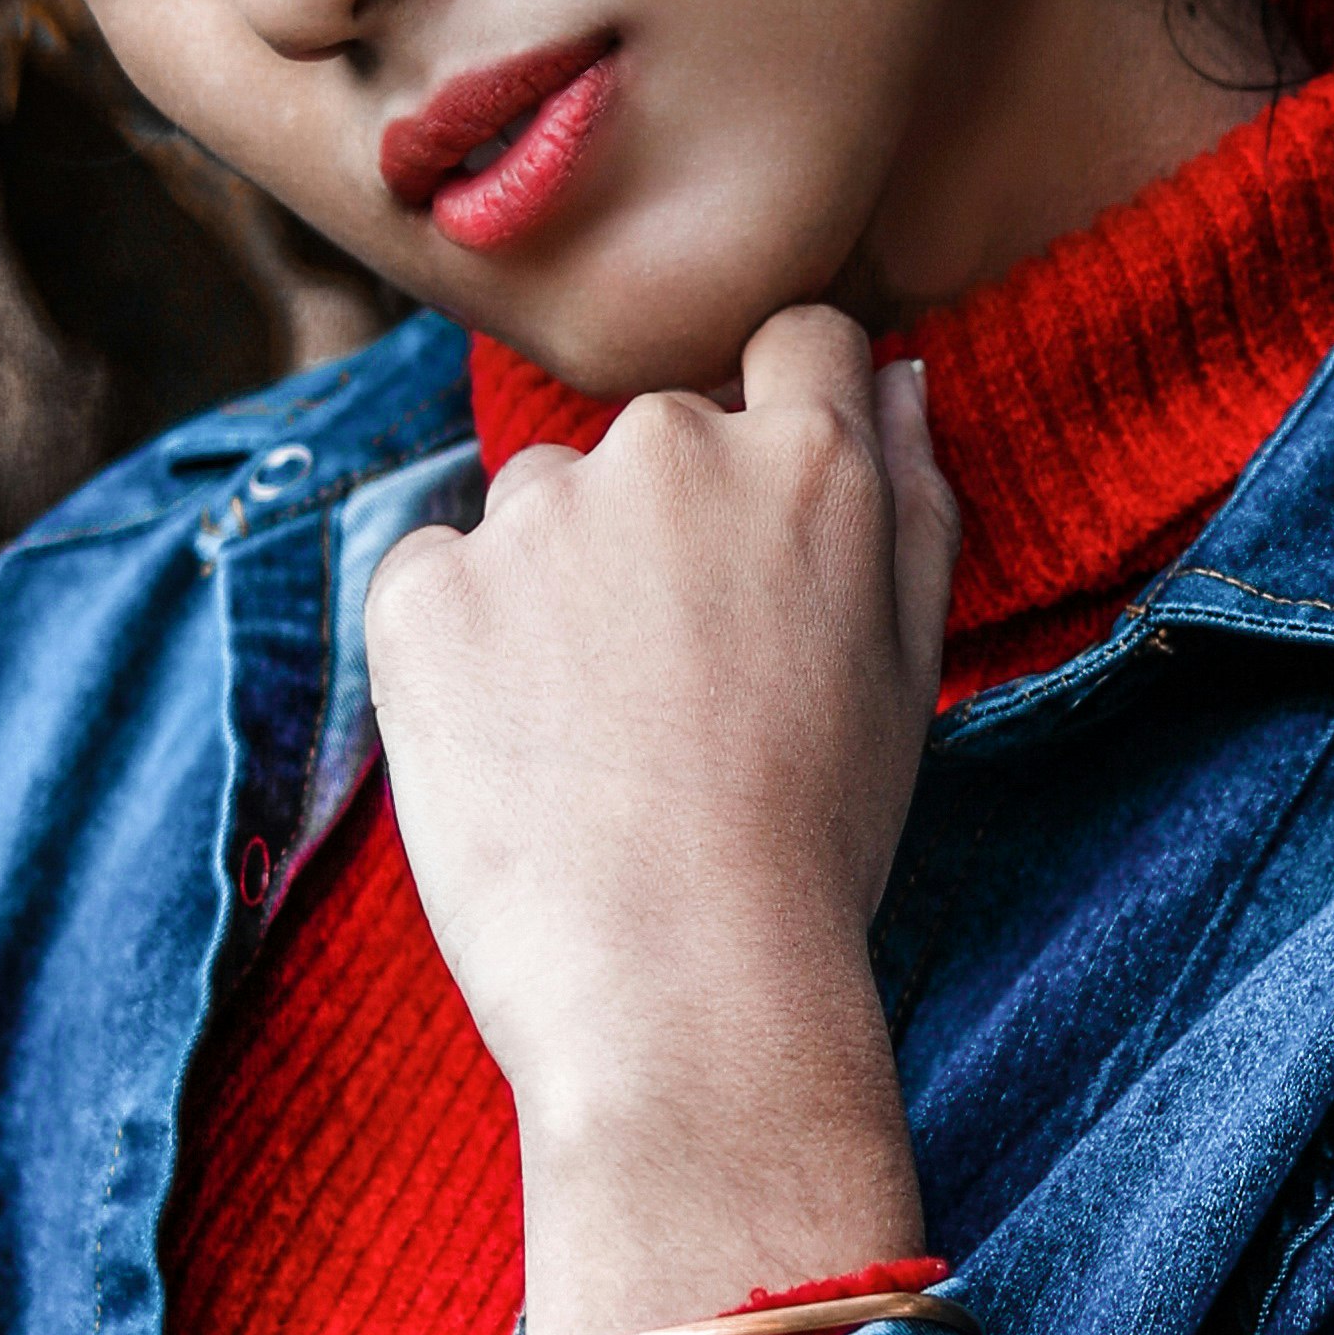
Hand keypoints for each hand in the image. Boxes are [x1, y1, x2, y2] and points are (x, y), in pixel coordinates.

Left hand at [361, 313, 960, 1334]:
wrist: (679, 990)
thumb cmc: (814, 849)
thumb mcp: (907, 669)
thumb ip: (913, 500)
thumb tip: (896, 375)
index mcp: (808, 461)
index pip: (795, 344)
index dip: (778, 423)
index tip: (750, 536)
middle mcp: (669, 448)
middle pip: (655, 441)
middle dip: (659, 534)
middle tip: (672, 695)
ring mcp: (533, 512)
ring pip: (539, 509)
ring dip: (554, 587)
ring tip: (588, 742)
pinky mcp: (421, 583)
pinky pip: (433, 575)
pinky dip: (458, 646)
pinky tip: (511, 754)